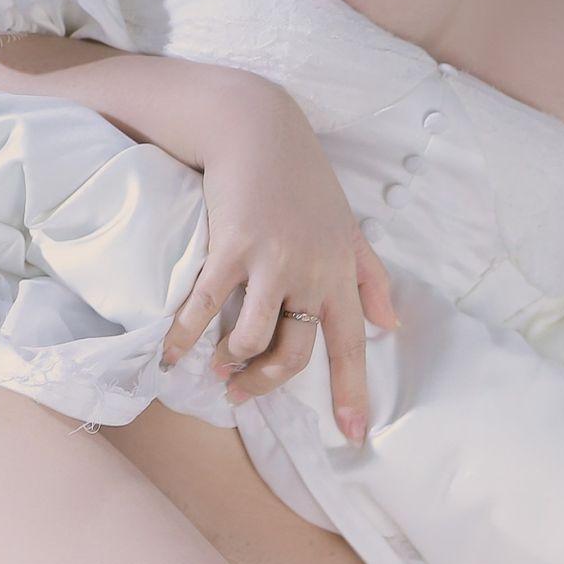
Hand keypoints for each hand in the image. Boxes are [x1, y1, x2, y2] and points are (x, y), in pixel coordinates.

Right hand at [160, 80, 396, 440]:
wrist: (257, 127)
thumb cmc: (304, 178)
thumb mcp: (349, 227)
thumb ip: (370, 278)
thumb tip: (391, 324)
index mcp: (340, 274)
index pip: (350, 345)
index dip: (353, 393)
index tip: (355, 436)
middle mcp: (311, 272)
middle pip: (293, 356)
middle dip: (266, 385)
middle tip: (242, 396)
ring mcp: (271, 261)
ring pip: (251, 340)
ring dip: (230, 365)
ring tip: (215, 370)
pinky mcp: (231, 248)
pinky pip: (206, 309)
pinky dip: (185, 337)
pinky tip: (172, 355)